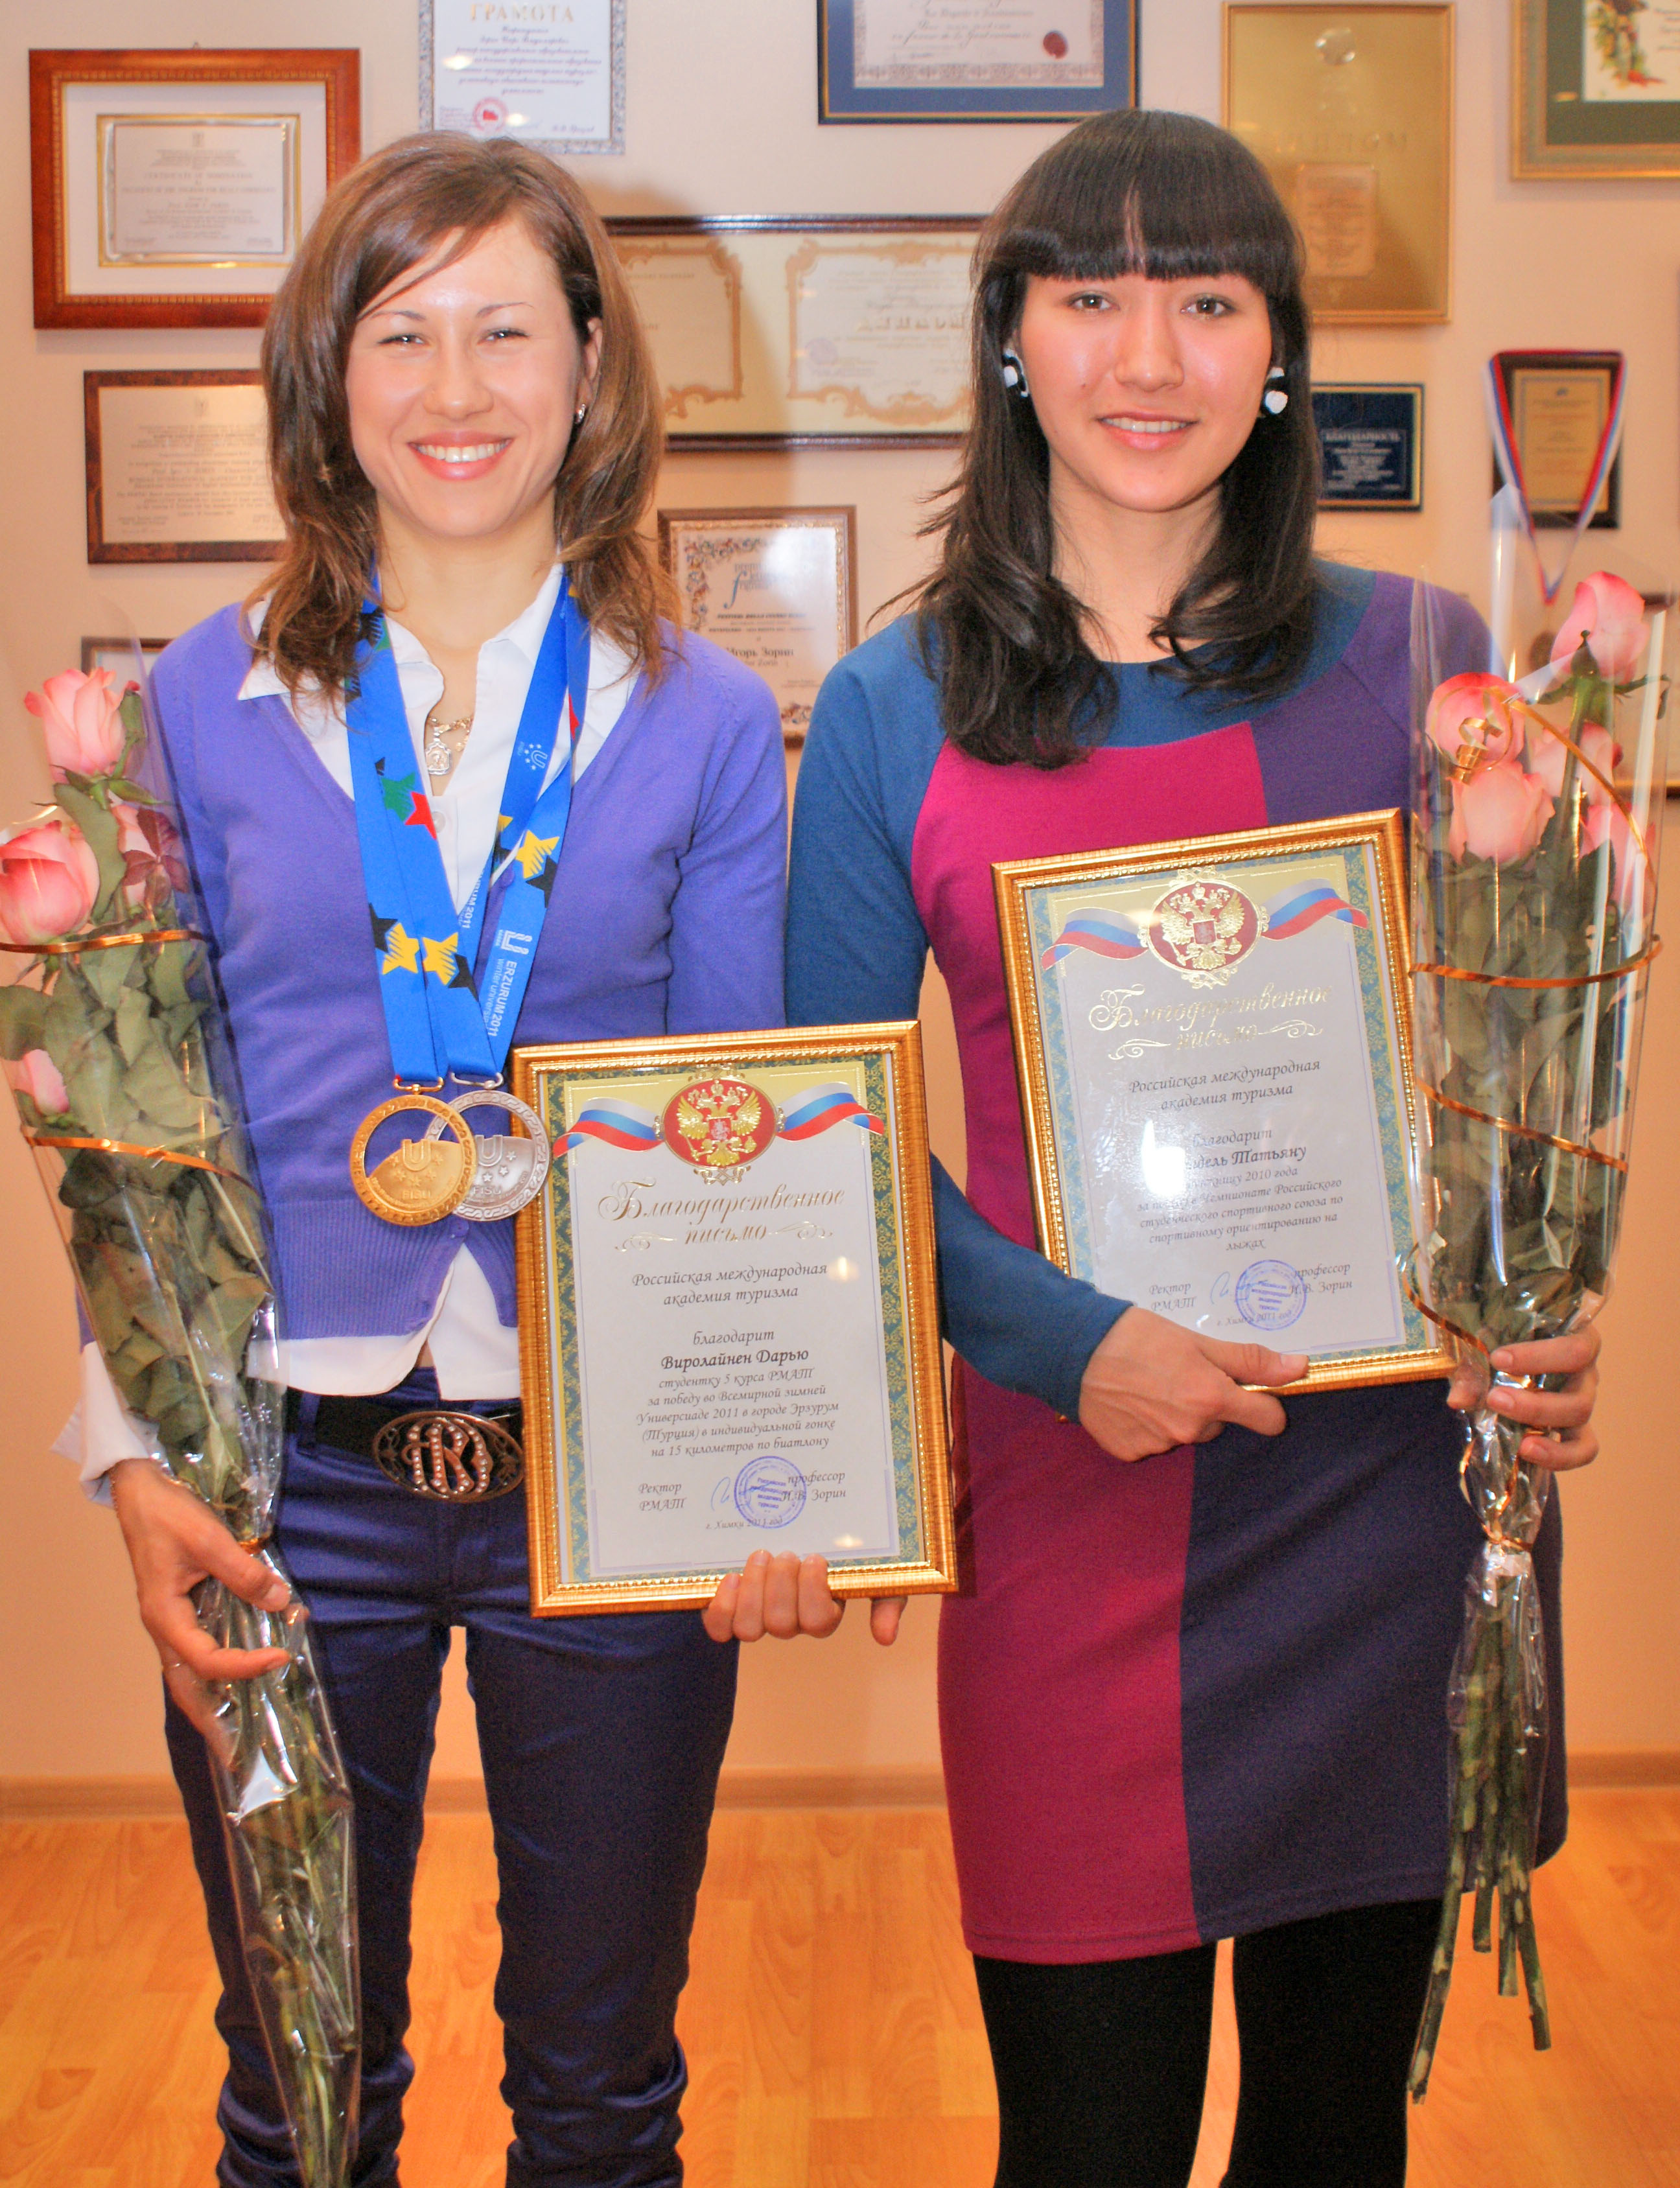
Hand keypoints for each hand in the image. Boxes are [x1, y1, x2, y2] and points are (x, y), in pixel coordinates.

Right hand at [109, 1458, 292, 1744]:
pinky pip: (197, 1652)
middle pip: (187, 1688)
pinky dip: (216, 1672)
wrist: (140, 1491)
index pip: (208, 1659)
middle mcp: (164, 1628)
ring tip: (240, 1735)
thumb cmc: (168, 1513)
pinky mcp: (180, 1611)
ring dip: (214, 1702)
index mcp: (164, 1616)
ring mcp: (170, 1622)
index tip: (281, 1658)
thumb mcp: (208, 1538)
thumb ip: (243, 1572)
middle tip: (239, 1756)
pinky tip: (239, 1680)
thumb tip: (278, 1601)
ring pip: (190, 1675)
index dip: (245, 1666)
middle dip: (213, 1722)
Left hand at [703, 1549, 904, 1645]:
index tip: (814, 1557)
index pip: (818, 1622)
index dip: (812, 1593)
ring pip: (749, 1629)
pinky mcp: (730, 1607)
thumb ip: (887, 1599)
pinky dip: (721, 1607)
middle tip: (785, 1553)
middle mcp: (791, 1620)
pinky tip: (731, 1578)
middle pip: (781, 1625)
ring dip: (752, 1593)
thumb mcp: (876, 1568)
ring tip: (760, 1557)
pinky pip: (720, 1626)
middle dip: (780, 1586)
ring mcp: (759, 1615)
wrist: (803, 1519)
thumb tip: (886, 1637)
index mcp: (824, 1612)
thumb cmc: (841, 1548)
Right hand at [1078, 1305, 1307, 1462]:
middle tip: (1178, 1373)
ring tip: (1147, 1384)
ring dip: (1175, 1414)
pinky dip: (1146, 1425)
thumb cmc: (1136, 1336)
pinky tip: (1129, 1401)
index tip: (1248, 1391)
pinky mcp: (1131, 1452)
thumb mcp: (1197, 1340)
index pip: (1267, 1420)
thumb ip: (1249, 1359)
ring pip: (1185, 1432)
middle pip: (1218, 1423)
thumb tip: (1299, 1368)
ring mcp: (1158, 1445)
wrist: (1073, 1349)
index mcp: (1211, 1399)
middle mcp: (1189, 1429)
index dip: (1263, 1404)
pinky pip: (1153, 1441)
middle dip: (1207, 1403)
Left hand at [1447, 1326, 1601, 1471]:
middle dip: (1535, 1403)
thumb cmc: (1500, 1346)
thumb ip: (1473, 1371)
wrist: (1502, 1363)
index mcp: (1573, 1338)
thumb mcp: (1484, 1349)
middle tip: (1495, 1399)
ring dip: (1543, 1427)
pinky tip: (1528, 1452)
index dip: (1539, 1357)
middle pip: (1579, 1394)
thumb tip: (1459, 1400)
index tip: (1498, 1359)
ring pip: (1579, 1418)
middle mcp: (1585, 1371)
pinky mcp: (1578, 1430)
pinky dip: (1560, 1456)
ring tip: (1517, 1440)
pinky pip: (1583, 1449)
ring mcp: (1582, 1401)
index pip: (1575, 1349)